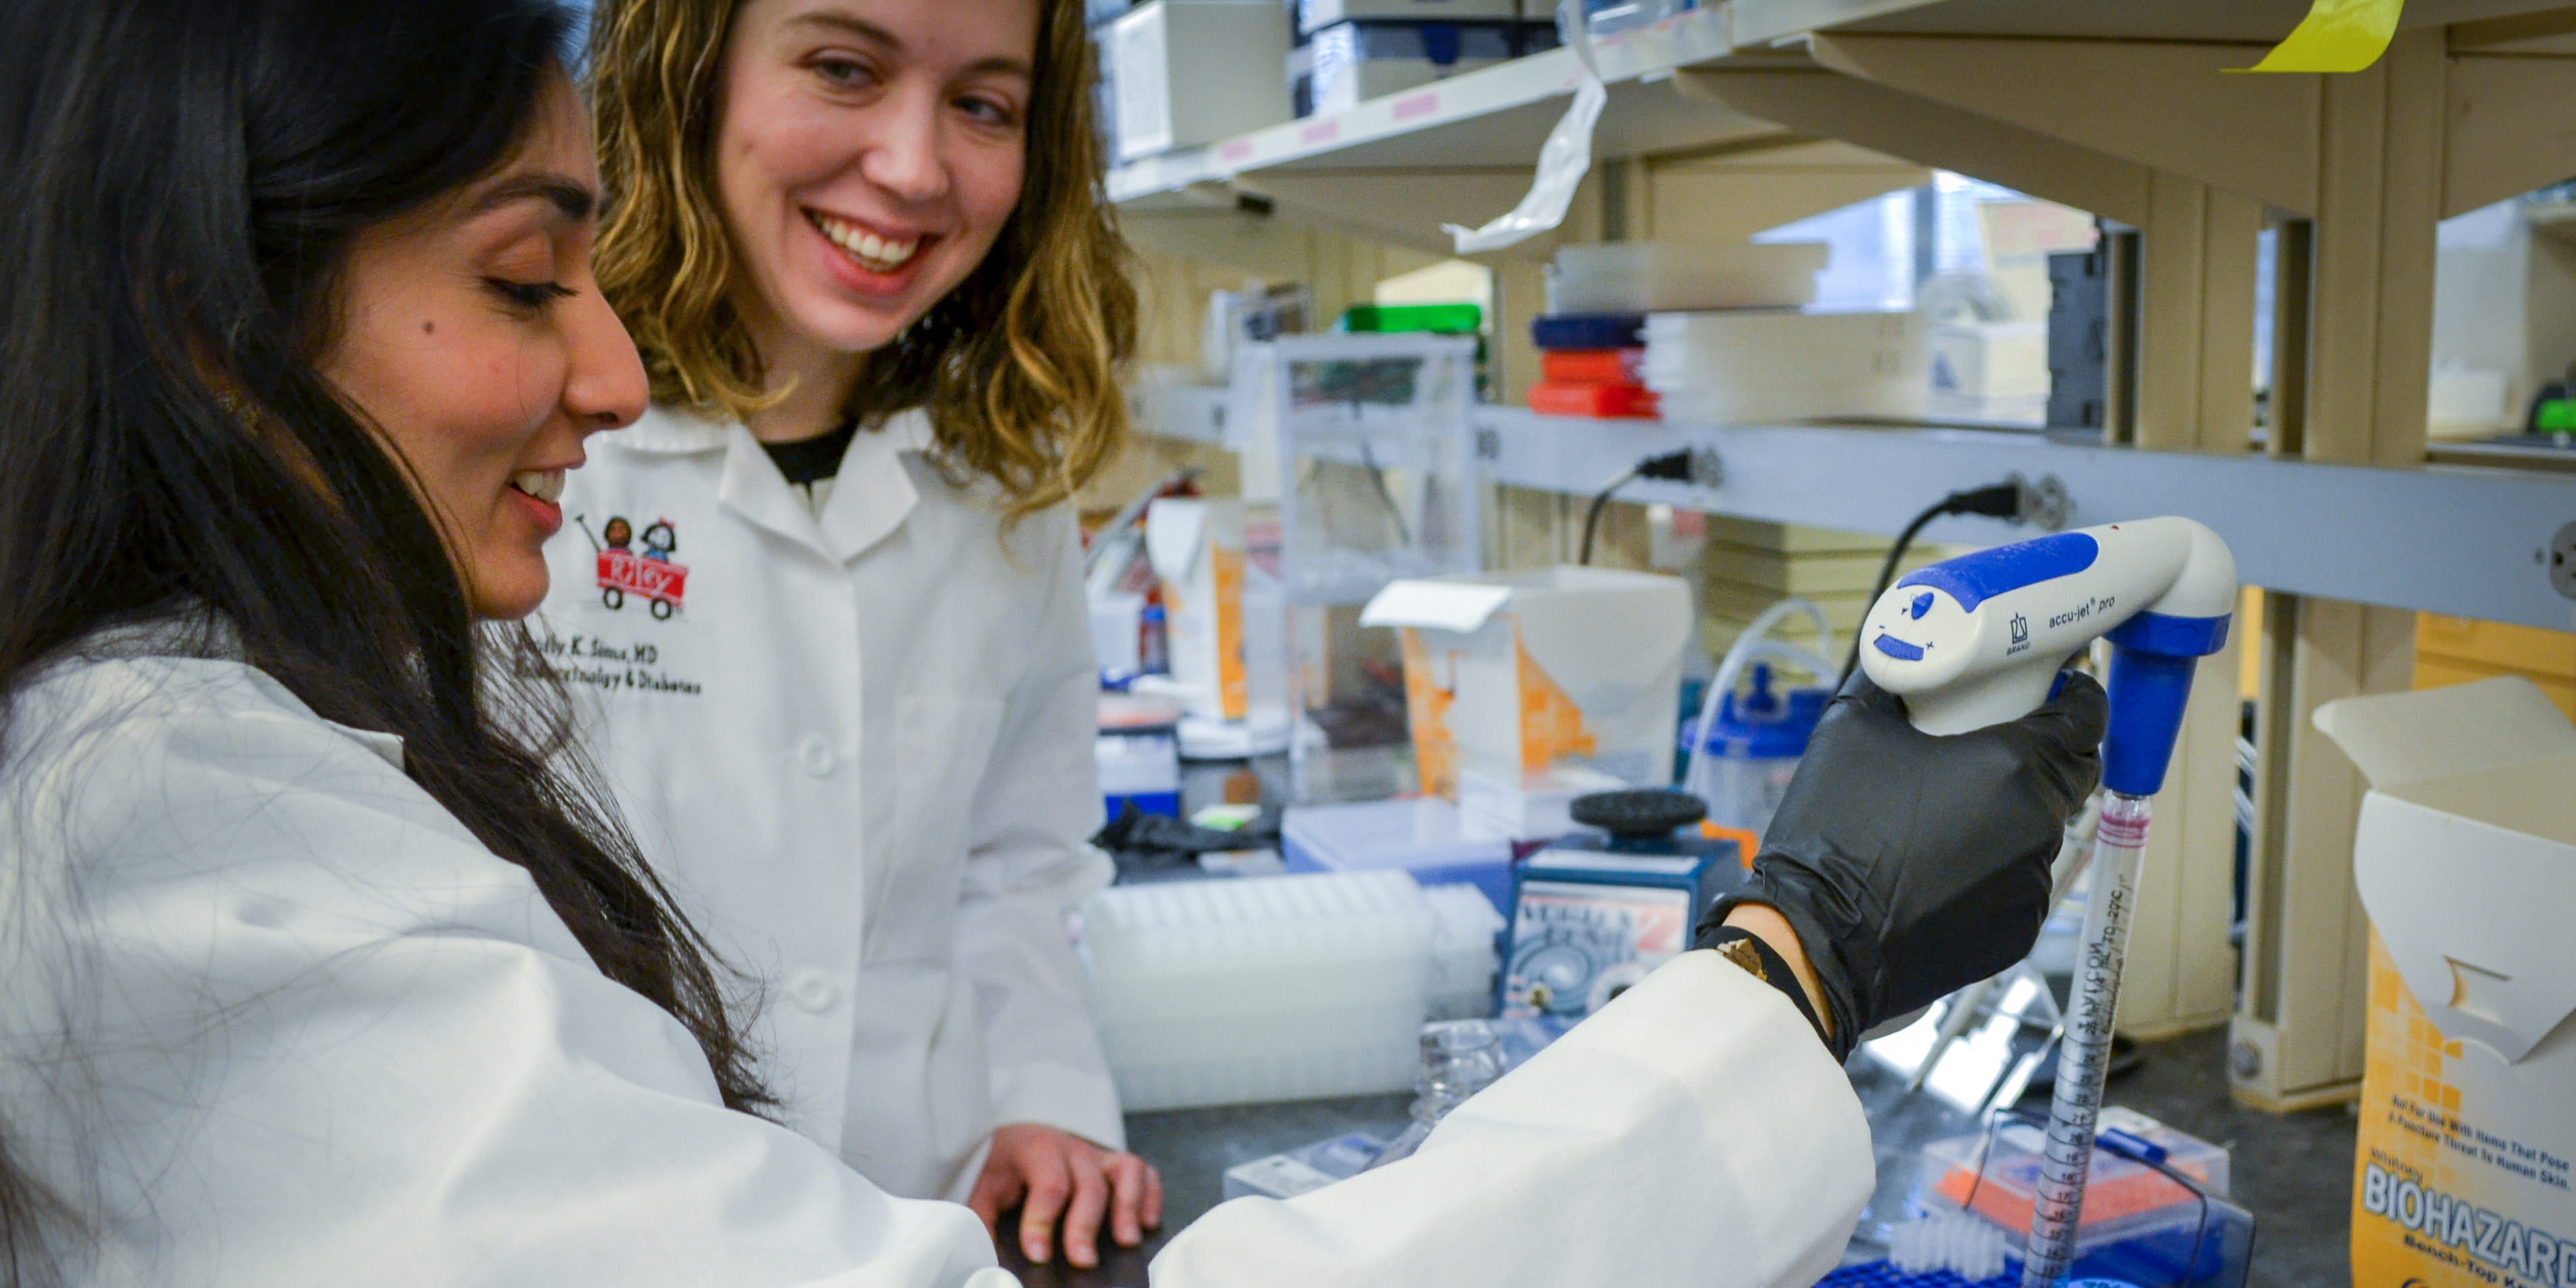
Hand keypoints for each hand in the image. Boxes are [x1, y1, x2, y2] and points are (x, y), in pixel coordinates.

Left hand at [966, 1122, 1162, 1268]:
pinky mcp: (1115, 1163)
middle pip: (1088, 1184)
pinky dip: (1150, 1195)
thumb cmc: (1003, 1167)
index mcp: (1037, 1150)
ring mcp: (1098, 1155)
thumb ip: (982, 1220)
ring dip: (1128, 1206)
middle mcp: (1073, 1149)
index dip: (1043, 1221)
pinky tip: (1147, 1223)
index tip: (1038, 1254)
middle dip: (1086, 1224)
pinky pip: (1144, 1172)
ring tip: (1127, 1241)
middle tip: (1083, 1260)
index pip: (1047, 1183)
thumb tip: (986, 1258)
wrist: (1016, 1136)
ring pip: (1125, 1171)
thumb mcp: (984, 1188)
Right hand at [1699, 669, 2106, 1057]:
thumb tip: (1902, 658)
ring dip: (2013, 814)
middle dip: (2046, 754)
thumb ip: (1891, 682)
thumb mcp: (1849, 727)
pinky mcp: (2018, 930)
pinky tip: (1941, 867)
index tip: (2051, 690)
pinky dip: (1994, 868)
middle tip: (1993, 745)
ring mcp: (2033, 883)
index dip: (2074, 696)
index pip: (2086, 717)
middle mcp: (2039, 824)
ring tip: (1949, 816)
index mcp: (2014, 765)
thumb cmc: (1834, 831)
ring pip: (2042, 830)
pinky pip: (2019, 882)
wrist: (1817, 937)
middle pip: (2071, 774)